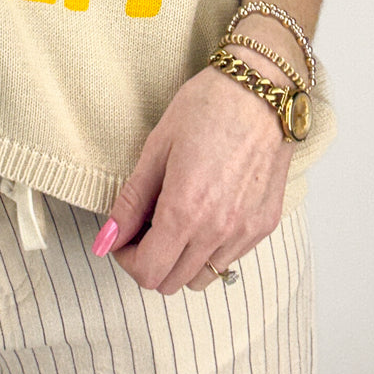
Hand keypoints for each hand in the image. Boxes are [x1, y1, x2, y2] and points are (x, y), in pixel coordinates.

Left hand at [99, 66, 293, 293]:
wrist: (262, 91)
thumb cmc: (207, 108)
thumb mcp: (157, 147)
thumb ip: (131, 199)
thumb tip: (109, 236)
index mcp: (186, 211)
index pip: (149, 272)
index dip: (127, 259)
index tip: (123, 238)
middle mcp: (218, 231)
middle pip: (172, 282)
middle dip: (150, 260)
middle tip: (143, 226)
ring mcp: (245, 232)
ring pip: (202, 278)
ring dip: (180, 260)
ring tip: (175, 220)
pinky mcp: (264, 226)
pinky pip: (229, 259)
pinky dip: (209, 250)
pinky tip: (204, 213)